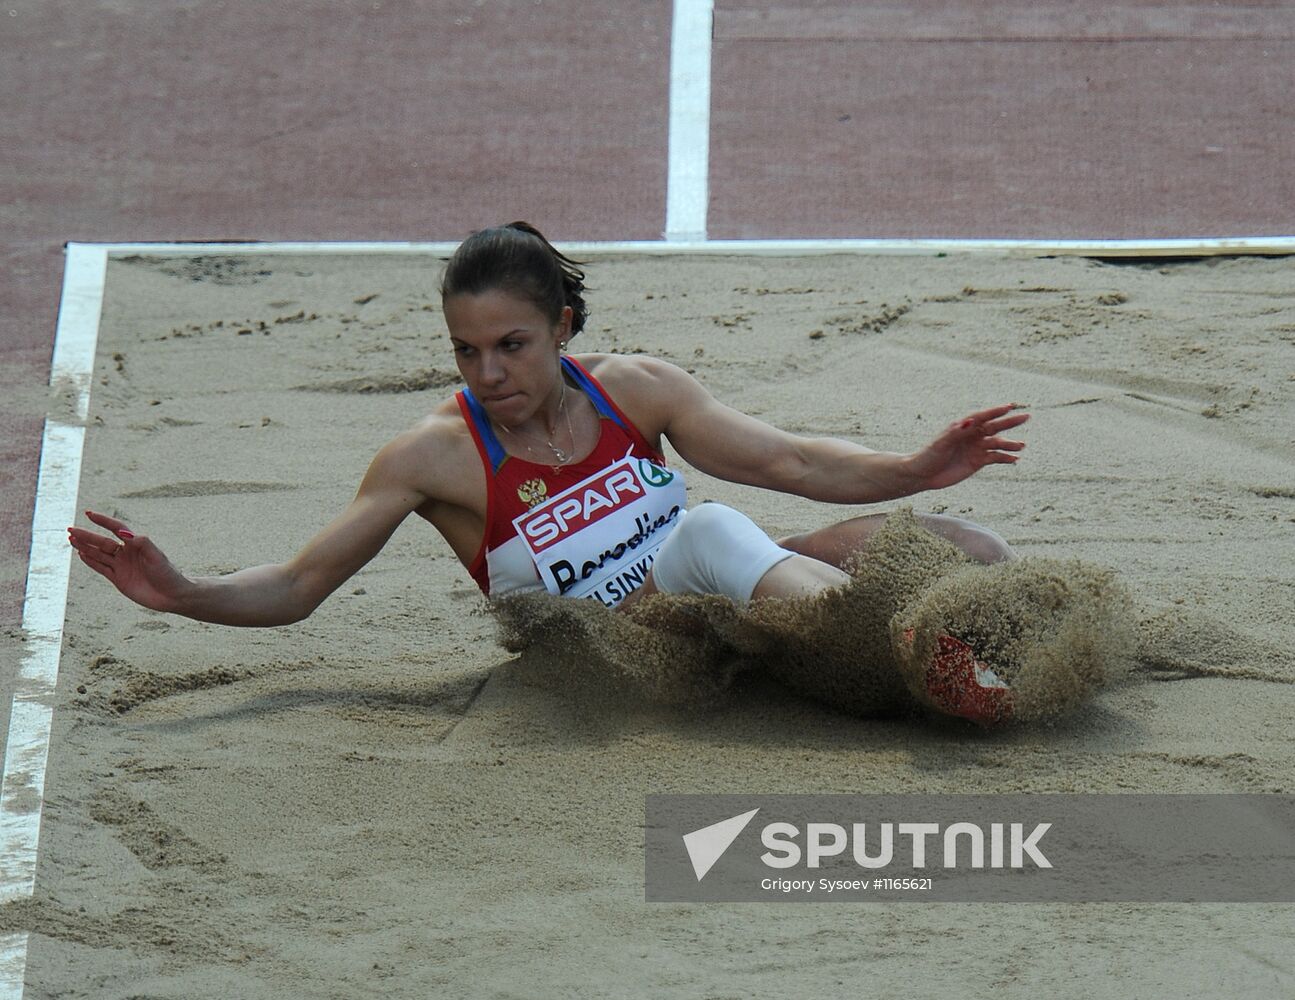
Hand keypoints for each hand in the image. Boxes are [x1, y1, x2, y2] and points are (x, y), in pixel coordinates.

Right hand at [67, 510, 191, 613]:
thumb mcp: (156, 556)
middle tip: (70, 529)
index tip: (88, 513)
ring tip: (71, 539)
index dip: (103, 521)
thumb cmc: (167, 573)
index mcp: (136, 544)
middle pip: (103, 542)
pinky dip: (91, 562)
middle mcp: (126, 553)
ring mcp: (121, 566)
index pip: (116, 528)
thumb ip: (142, 543)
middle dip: (87, 536)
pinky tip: (81, 554)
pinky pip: (101, 568)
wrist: (171, 595)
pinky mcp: (118, 579)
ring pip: (99, 554)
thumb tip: (125, 533)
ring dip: (85, 547)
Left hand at [904, 404, 1028, 491]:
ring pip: (997, 443)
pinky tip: (1014, 459)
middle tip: (1026, 417)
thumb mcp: (941, 443)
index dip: (995, 411)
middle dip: (1010, 422)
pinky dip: (1005, 458)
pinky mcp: (978, 462)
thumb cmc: (929, 456)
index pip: (982, 416)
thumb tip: (970, 421)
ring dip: (1009, 444)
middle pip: (994, 426)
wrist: (924, 475)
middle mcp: (972, 435)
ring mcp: (976, 448)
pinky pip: (995, 458)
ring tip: (1021, 446)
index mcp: (963, 427)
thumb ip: (956, 432)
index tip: (1009, 407)